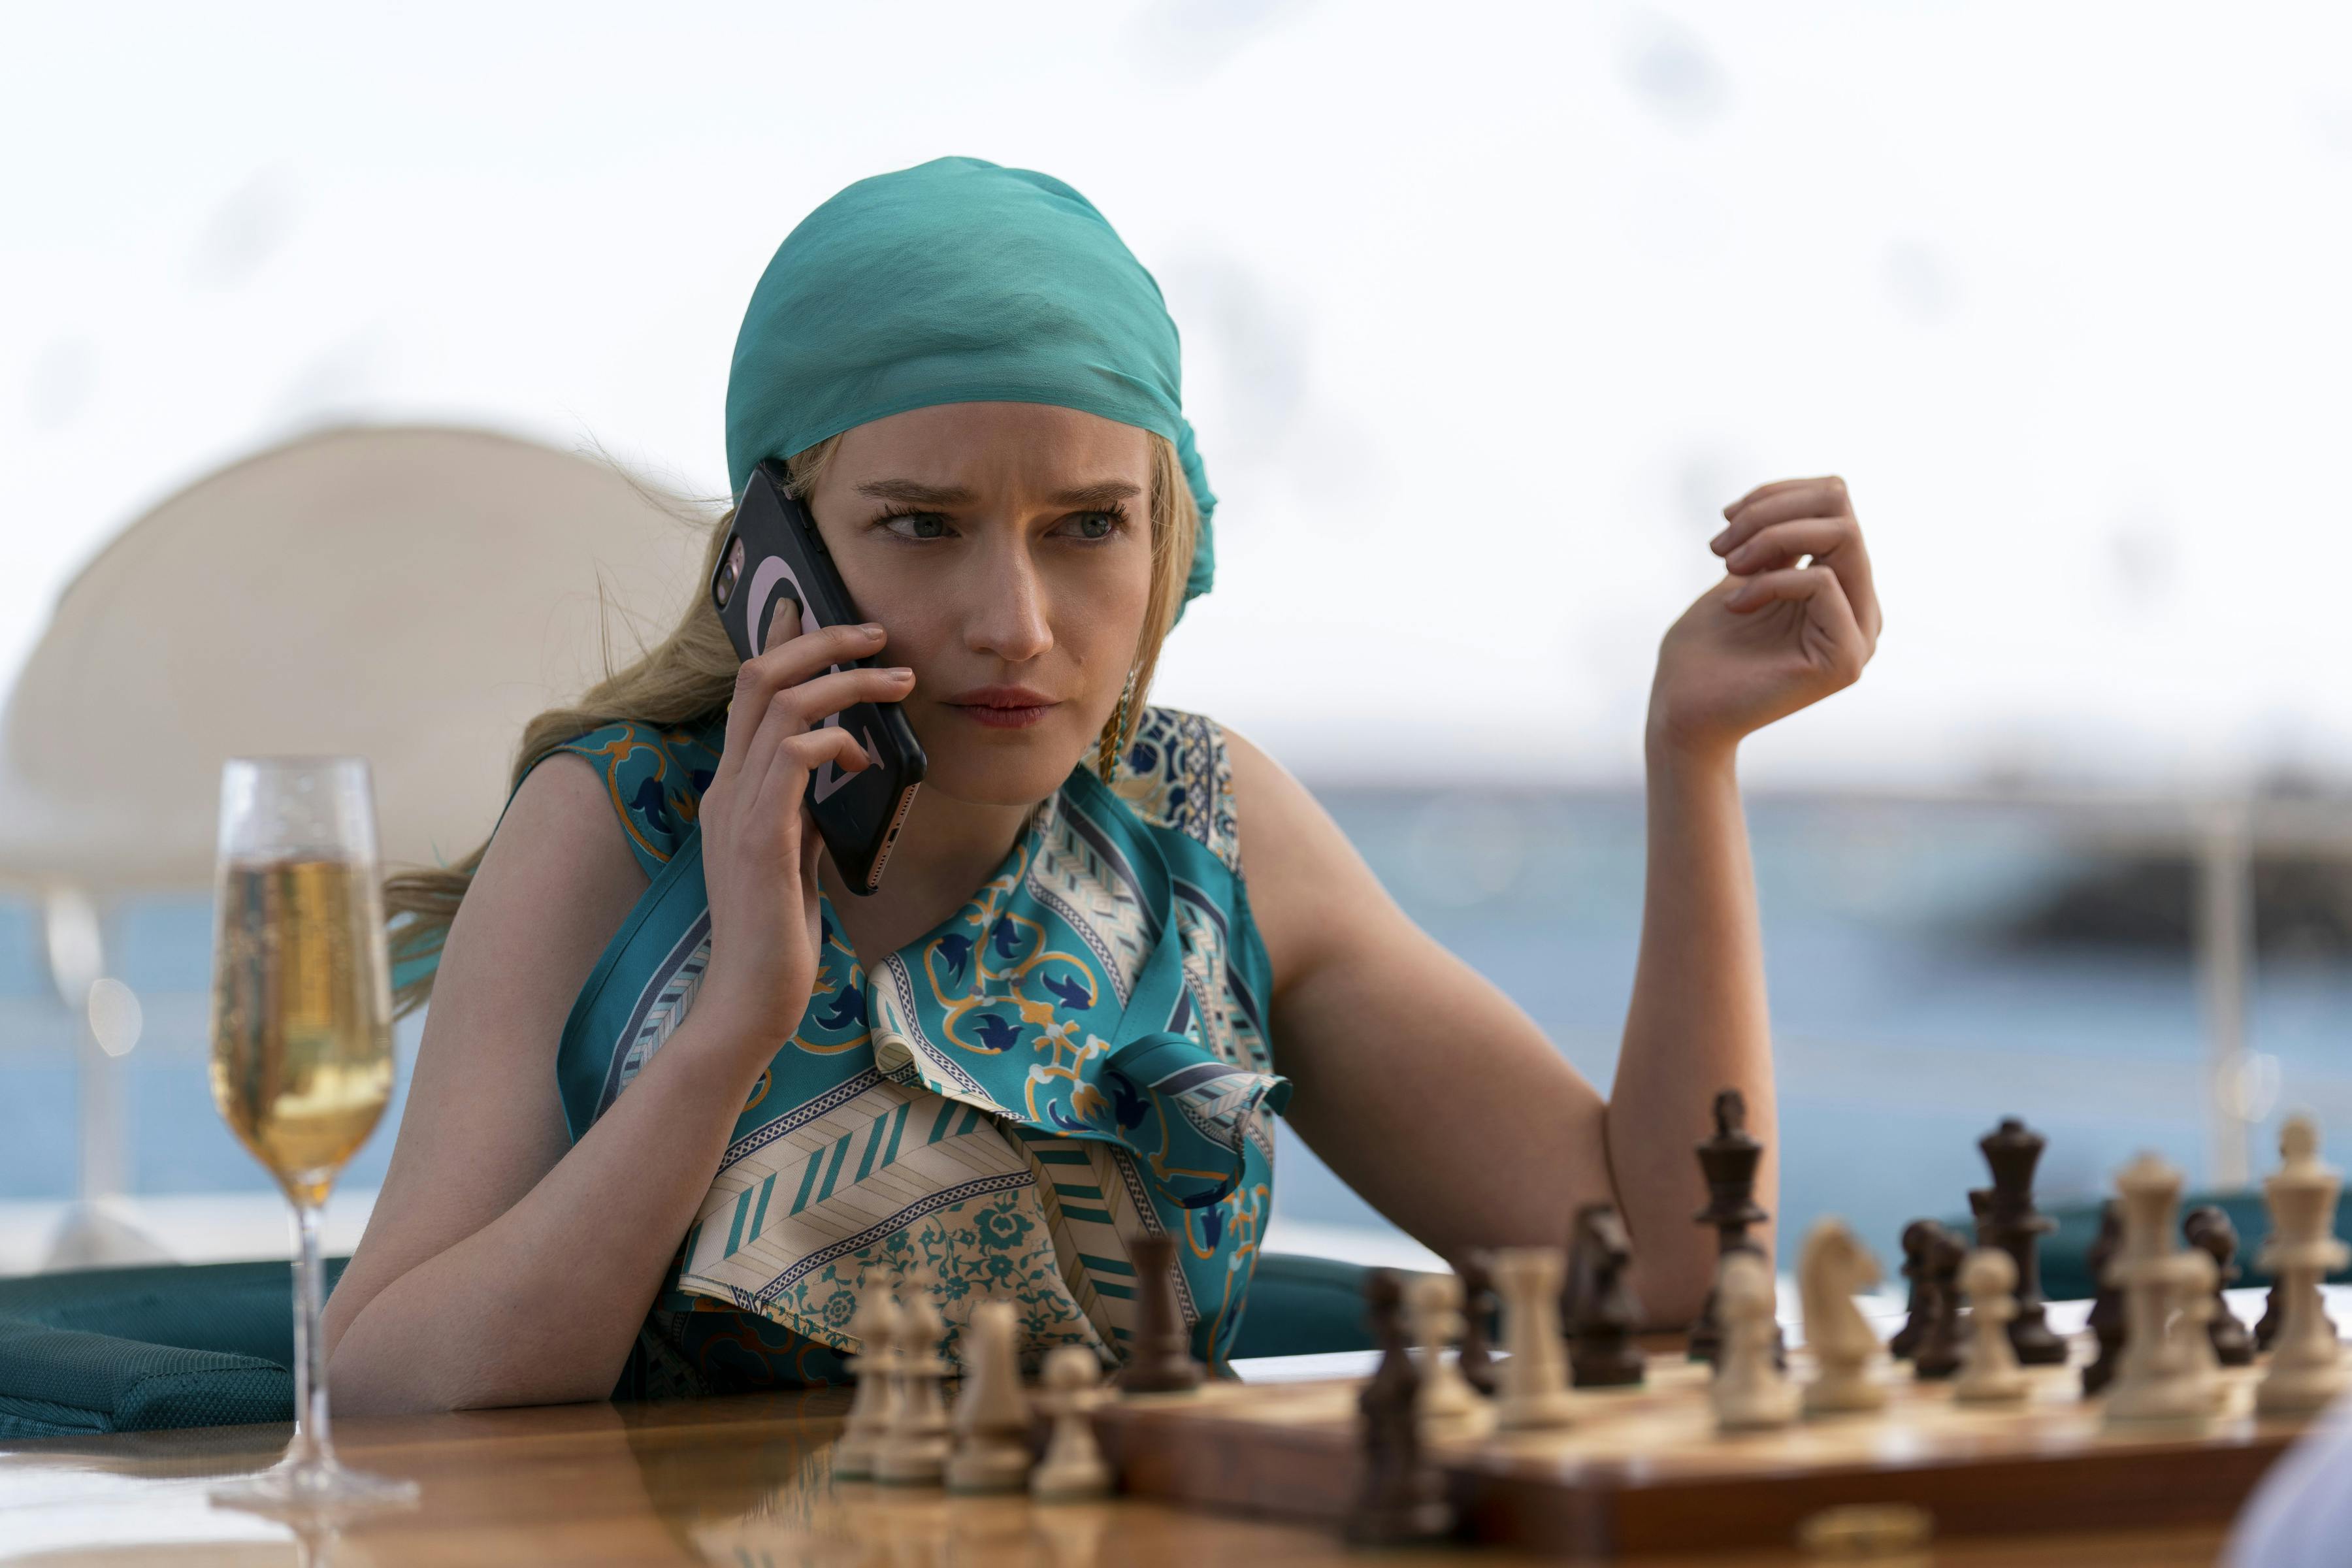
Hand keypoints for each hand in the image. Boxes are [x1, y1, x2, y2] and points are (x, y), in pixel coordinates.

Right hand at [693, 605, 913, 1057]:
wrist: (751, 998)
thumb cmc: (777, 932)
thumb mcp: (794, 853)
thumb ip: (803, 807)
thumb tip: (839, 765)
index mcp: (733, 788)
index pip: (751, 693)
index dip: (785, 644)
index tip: (822, 614)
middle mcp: (726, 787)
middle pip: (759, 677)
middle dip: (820, 641)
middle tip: (876, 633)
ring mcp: (738, 809)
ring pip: (781, 704)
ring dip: (846, 682)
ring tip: (896, 682)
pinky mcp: (759, 836)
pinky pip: (794, 755)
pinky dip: (837, 741)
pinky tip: (866, 759)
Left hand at [1648, 475, 1881, 759]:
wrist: (1682, 713)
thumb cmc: (1703, 650)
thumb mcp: (1743, 574)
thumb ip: (1781, 541)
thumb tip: (1810, 496)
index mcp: (1840, 584)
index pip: (1836, 504)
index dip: (1779, 495)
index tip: (1728, 518)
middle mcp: (1861, 607)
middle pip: (1843, 512)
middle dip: (1773, 512)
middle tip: (1721, 545)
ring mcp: (1859, 634)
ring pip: (1843, 536)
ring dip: (1772, 536)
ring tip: (1726, 564)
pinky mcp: (1845, 659)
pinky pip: (1822, 582)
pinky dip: (1770, 580)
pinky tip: (1735, 605)